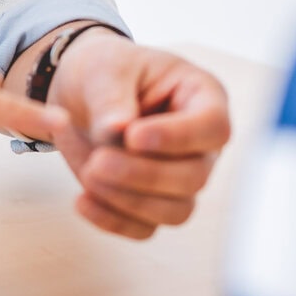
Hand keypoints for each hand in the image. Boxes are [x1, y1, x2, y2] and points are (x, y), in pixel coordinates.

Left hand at [44, 33, 230, 238]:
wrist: (81, 91)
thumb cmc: (106, 69)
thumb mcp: (106, 68)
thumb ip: (112, 99)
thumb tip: (116, 133)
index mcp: (203, 98)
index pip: (213, 127)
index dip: (178, 138)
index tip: (132, 136)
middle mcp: (202, 145)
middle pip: (195, 176)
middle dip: (143, 175)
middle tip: (97, 162)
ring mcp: (182, 178)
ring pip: (175, 210)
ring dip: (129, 201)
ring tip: (87, 174)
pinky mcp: (154, 204)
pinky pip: (145, 228)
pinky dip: (113, 220)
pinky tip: (82, 201)